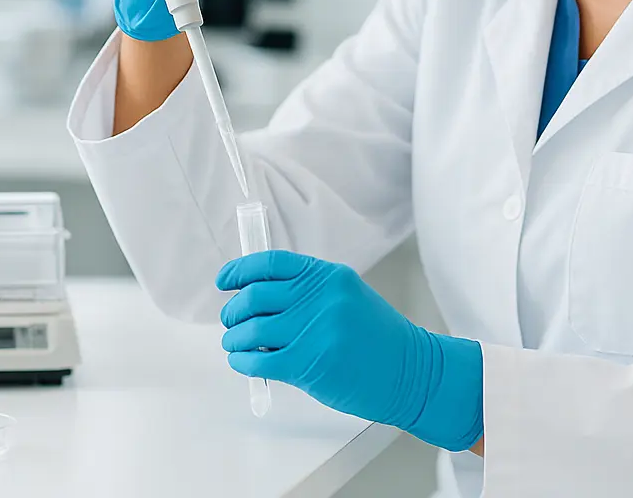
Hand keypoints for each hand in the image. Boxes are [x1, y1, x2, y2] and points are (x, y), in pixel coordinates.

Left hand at [216, 250, 483, 450]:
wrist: (408, 369)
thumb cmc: (376, 337)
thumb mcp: (347, 298)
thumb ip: (309, 293)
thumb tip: (259, 300)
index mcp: (329, 276)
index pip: (272, 263)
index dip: (241, 270)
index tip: (224, 280)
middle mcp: (320, 297)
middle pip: (255, 296)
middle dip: (233, 310)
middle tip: (231, 321)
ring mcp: (314, 330)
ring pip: (251, 330)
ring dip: (234, 339)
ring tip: (234, 344)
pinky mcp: (309, 363)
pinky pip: (259, 361)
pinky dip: (243, 362)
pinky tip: (244, 363)